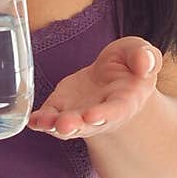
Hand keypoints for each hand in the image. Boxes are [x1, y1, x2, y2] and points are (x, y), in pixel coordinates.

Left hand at [28, 36, 161, 138]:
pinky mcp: (61, 107)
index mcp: (125, 101)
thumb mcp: (139, 52)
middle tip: (64, 125)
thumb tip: (144, 64)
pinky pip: (49, 117)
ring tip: (43, 122)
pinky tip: (31, 120)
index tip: (92, 115)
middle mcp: (101, 114)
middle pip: (88, 124)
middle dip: (76, 125)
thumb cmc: (129, 65)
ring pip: (66, 125)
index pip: (116, 110)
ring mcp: (79, 114)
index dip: (105, 114)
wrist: (113, 76)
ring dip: (54, 125)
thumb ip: (145, 56)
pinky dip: (40, 120)